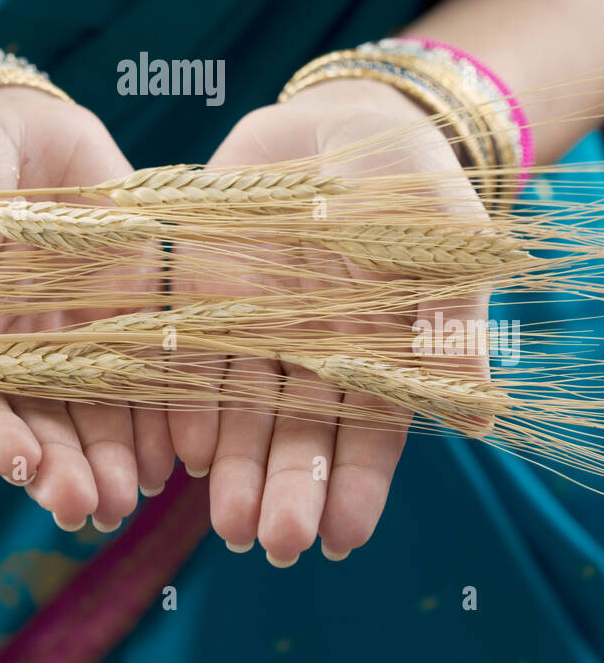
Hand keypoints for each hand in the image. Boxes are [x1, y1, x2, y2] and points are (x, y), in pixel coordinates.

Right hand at [0, 87, 174, 529]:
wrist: (3, 116)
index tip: (15, 465)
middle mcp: (18, 353)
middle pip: (44, 424)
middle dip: (64, 468)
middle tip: (88, 506)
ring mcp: (77, 331)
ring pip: (100, 407)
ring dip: (116, 454)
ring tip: (134, 494)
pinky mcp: (131, 302)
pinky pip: (153, 359)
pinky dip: (166, 403)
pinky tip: (180, 446)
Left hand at [167, 79, 489, 564]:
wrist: (335, 120)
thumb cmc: (409, 182)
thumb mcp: (444, 240)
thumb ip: (451, 323)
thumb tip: (477, 419)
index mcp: (373, 352)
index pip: (366, 434)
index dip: (354, 485)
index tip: (342, 536)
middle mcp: (308, 353)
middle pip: (296, 434)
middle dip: (285, 489)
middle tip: (272, 542)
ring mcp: (251, 326)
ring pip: (238, 410)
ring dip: (233, 467)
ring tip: (226, 521)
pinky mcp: (198, 292)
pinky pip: (186, 357)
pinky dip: (184, 402)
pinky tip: (184, 450)